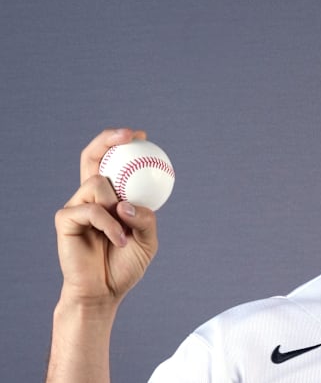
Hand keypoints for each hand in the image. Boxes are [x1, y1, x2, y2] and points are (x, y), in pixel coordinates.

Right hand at [54, 128, 158, 307]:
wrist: (104, 292)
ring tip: (126, 232)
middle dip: (107, 139)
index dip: (121, 144)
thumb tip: (127, 203)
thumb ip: (145, 218)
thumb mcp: (148, 239)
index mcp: (110, 197)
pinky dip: (110, 225)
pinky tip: (119, 241)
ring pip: (98, 184)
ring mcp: (76, 206)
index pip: (111, 162)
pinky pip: (91, 210)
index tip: (142, 136)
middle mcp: (90, 197)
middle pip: (91, 156)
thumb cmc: (125, 264)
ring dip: (118, 205)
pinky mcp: (65, 220)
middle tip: (130, 136)